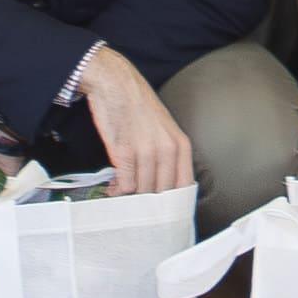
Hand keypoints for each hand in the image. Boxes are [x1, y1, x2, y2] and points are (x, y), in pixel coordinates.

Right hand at [71, 45, 193, 197]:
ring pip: (143, 192)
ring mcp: (147, 152)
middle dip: (150, 205)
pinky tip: (113, 185)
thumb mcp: (163, 129)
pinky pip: (125, 186)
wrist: (115, 83)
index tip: (163, 214)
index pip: (184, 187)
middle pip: (163, 194)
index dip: (173, 205)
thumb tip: (160, 187)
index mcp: (181, 145)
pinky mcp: (125, 153)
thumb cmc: (137, 106)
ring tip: (122, 193)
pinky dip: (117, 191)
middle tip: (138, 208)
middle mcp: (167, 150)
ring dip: (131, 199)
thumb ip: (166, 157)